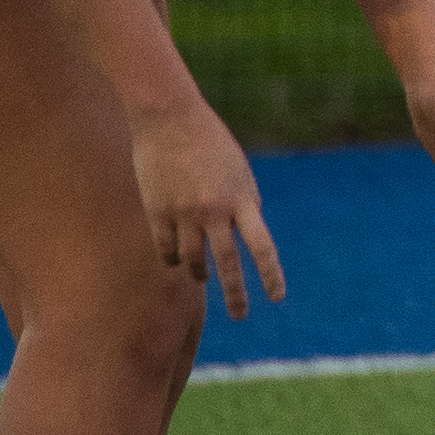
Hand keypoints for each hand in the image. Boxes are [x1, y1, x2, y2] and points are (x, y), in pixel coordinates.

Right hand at [132, 100, 280, 316]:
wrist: (171, 118)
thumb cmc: (211, 145)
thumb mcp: (239, 175)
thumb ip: (242, 207)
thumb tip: (241, 240)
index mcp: (243, 199)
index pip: (262, 247)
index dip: (271, 275)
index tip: (277, 298)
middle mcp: (215, 211)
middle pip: (228, 264)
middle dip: (235, 295)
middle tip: (241, 316)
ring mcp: (184, 213)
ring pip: (192, 261)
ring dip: (199, 273)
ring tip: (203, 278)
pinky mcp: (156, 211)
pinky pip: (165, 248)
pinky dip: (171, 259)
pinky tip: (174, 262)